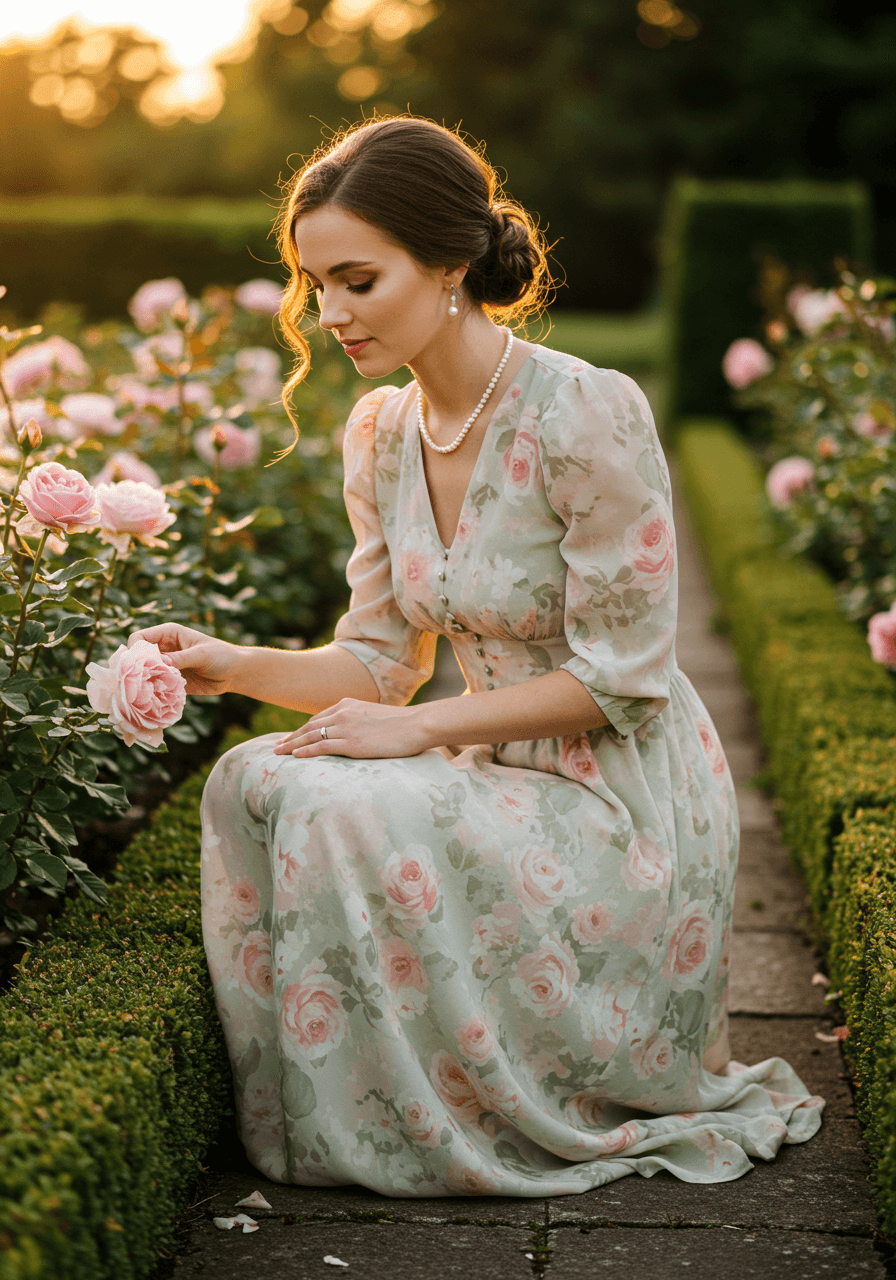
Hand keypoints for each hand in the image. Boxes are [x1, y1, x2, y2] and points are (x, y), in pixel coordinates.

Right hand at [127, 623, 242, 695]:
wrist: (236, 673)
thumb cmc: (222, 656)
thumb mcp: (202, 654)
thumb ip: (181, 658)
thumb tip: (159, 663)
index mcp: (168, 634)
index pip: (139, 638)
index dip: (135, 651)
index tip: (142, 666)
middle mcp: (163, 648)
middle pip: (138, 658)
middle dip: (137, 670)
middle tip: (142, 683)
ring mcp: (165, 666)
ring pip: (144, 674)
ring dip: (145, 683)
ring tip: (150, 693)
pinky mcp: (170, 681)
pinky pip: (155, 686)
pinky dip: (154, 692)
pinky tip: (158, 699)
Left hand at [272, 698, 432, 759]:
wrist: (417, 724)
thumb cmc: (402, 724)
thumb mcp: (376, 716)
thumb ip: (361, 721)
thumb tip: (358, 733)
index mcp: (348, 705)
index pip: (319, 718)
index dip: (303, 729)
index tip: (292, 737)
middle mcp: (343, 713)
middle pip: (309, 726)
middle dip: (291, 737)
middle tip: (277, 747)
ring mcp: (346, 727)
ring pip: (311, 736)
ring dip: (292, 745)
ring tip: (278, 753)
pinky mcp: (351, 742)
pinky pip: (322, 747)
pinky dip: (306, 751)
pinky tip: (295, 756)